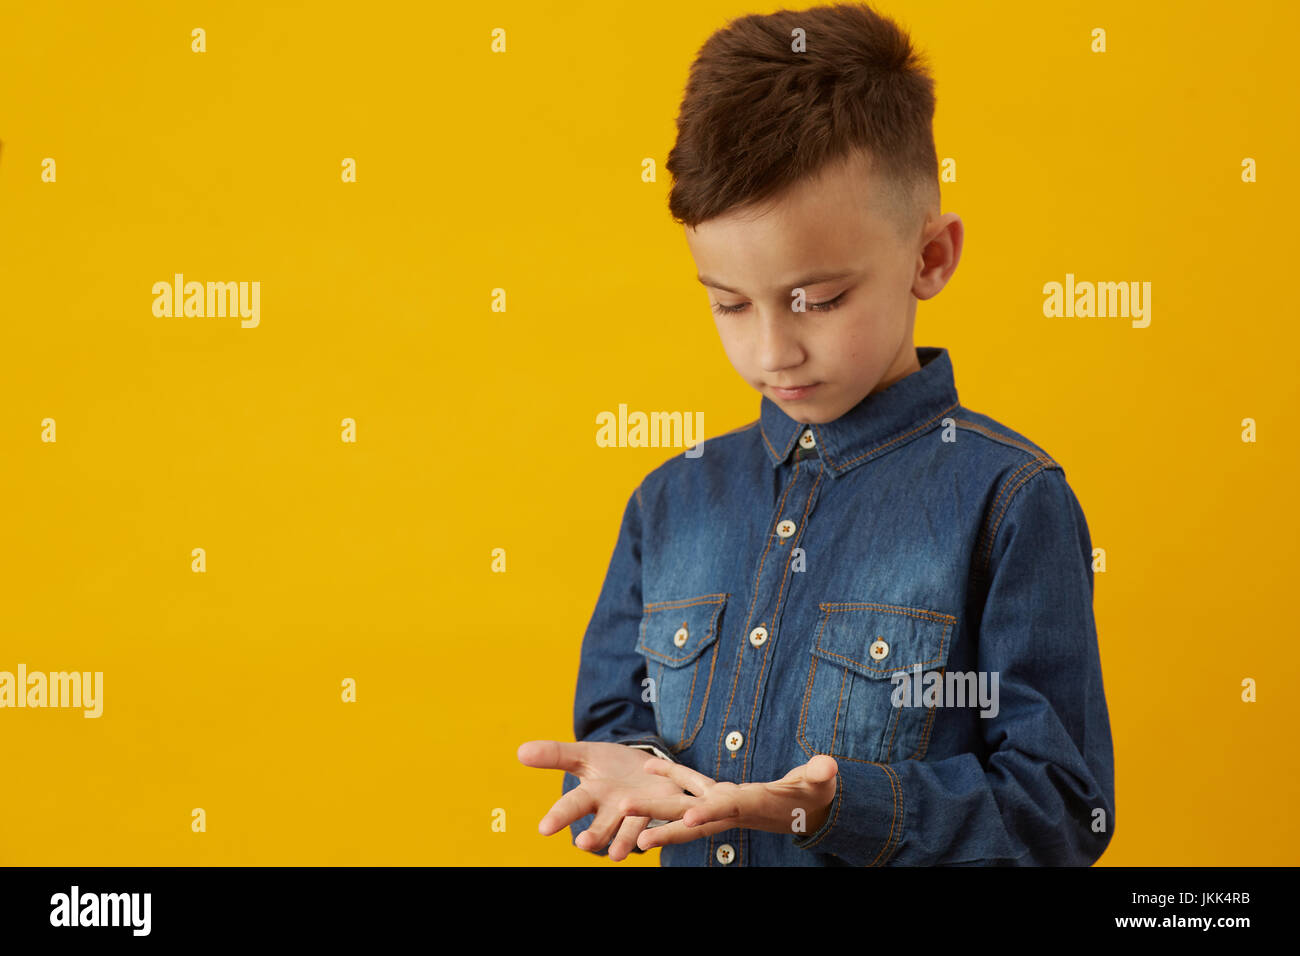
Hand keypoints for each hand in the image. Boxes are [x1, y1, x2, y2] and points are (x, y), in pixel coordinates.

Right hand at [516, 740, 689, 860]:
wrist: (650, 768)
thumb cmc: (612, 767)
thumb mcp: (585, 754)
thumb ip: (556, 754)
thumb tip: (520, 751)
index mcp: (593, 796)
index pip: (572, 806)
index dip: (559, 817)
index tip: (544, 829)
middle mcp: (615, 811)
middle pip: (602, 827)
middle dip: (594, 836)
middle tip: (583, 844)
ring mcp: (641, 812)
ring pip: (631, 830)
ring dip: (625, 840)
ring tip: (618, 854)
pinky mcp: (667, 808)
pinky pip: (664, 821)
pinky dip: (660, 830)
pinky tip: (653, 837)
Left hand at [618, 755, 838, 849]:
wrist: (807, 809)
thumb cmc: (815, 795)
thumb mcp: (820, 783)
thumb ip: (820, 774)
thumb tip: (828, 765)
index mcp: (753, 805)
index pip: (728, 810)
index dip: (709, 813)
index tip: (688, 818)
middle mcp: (731, 809)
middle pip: (693, 819)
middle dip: (665, 824)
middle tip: (636, 836)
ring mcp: (723, 804)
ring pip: (683, 807)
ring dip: (654, 808)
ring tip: (623, 809)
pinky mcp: (720, 795)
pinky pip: (689, 786)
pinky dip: (670, 777)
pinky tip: (648, 766)